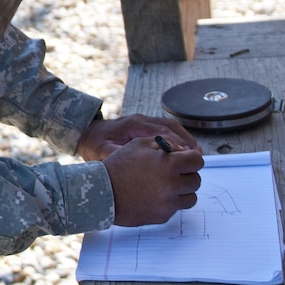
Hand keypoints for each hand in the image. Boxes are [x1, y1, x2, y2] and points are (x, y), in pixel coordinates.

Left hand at [76, 113, 198, 161]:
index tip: (187, 156)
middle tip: (198, 156)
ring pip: (171, 127)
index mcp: (132, 124)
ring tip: (196, 155)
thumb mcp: (102, 152)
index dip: (176, 143)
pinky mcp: (145, 127)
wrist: (86, 133)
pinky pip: (167, 130)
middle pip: (170, 126)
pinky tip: (185, 152)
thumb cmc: (94, 144)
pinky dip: (179, 139)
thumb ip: (119, 155)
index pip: (160, 131)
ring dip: (185, 139)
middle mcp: (141, 120)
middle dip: (186, 140)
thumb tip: (138, 163)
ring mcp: (144, 122)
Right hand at [103, 136, 203, 225]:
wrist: (101, 192)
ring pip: (190, 197)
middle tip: (172, 173)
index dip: (190, 159)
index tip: (184, 160)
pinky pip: (176, 208)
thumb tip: (183, 151)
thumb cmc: (119, 166)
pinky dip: (169, 202)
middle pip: (196, 180)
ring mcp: (168, 203)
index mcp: (169, 165)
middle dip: (186, 175)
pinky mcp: (163, 216)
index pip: (197, 161)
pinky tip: (153, 196)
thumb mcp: (139, 145)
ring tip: (165, 186)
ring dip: (182, 191)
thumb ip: (165, 144)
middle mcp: (172, 185)